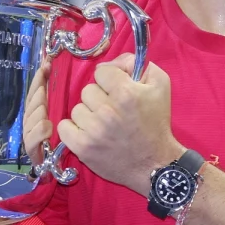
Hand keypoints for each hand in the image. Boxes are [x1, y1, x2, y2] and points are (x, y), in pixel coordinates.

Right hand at [23, 60, 52, 160]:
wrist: (53, 165)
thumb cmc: (59, 137)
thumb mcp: (59, 112)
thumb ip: (58, 95)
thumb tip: (59, 71)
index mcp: (36, 110)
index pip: (36, 90)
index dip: (40, 76)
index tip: (47, 63)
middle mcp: (30, 120)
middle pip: (31, 103)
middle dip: (37, 91)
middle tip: (44, 85)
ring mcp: (29, 134)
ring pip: (31, 119)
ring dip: (37, 110)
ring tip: (45, 105)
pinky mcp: (31, 150)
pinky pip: (32, 138)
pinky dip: (40, 131)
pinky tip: (48, 126)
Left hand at [57, 53, 181, 195]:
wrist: (154, 164)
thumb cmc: (157, 123)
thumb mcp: (160, 85)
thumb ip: (138, 64)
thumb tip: (116, 60)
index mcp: (126, 93)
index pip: (101, 71)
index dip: (110, 80)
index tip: (117, 90)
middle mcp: (107, 111)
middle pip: (87, 90)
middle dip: (99, 98)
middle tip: (112, 110)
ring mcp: (93, 130)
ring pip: (77, 108)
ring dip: (88, 114)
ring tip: (103, 125)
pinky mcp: (83, 147)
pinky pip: (64, 126)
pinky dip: (74, 129)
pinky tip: (89, 133)